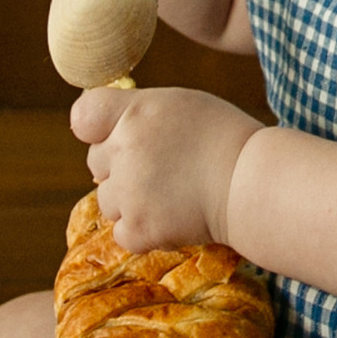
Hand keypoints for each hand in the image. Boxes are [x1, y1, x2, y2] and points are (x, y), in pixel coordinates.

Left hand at [71, 84, 258, 254]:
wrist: (253, 183)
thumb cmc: (225, 139)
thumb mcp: (180, 104)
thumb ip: (139, 112)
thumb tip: (107, 129)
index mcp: (134, 113)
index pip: (83, 117)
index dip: (97, 127)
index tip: (115, 134)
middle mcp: (124, 150)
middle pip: (95, 161)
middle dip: (120, 165)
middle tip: (161, 168)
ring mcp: (129, 193)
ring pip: (107, 200)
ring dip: (130, 201)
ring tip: (170, 194)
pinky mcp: (140, 228)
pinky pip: (121, 233)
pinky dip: (143, 231)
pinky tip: (170, 216)